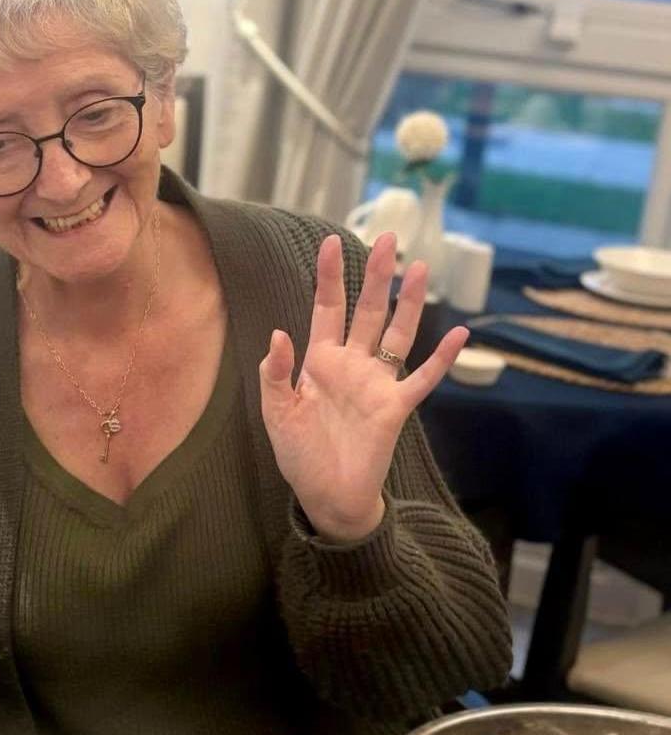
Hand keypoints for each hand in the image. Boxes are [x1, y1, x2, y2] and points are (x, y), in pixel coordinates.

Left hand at [259, 232, 467, 541]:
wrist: (326, 496)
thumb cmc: (299, 454)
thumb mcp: (277, 413)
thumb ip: (275, 374)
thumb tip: (278, 333)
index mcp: (320, 362)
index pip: (327, 309)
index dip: (330, 277)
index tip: (333, 242)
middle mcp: (352, 365)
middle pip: (368, 311)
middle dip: (377, 276)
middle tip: (388, 238)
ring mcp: (378, 384)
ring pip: (398, 334)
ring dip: (409, 303)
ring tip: (421, 267)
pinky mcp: (397, 408)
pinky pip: (424, 378)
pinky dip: (442, 358)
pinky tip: (459, 333)